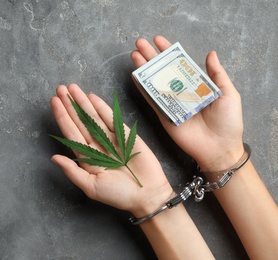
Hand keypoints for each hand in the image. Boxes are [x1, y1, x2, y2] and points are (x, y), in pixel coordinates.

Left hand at [50, 84, 172, 216]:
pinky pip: (111, 118)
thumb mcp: (92, 187)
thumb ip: (73, 172)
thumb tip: (54, 157)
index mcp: (86, 157)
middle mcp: (96, 145)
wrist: (147, 195)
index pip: (70, 133)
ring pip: (92, 116)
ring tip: (73, 88)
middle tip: (60, 88)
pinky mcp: (125, 134)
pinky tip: (91, 97)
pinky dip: (101, 107)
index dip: (62, 117)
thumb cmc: (119, 195)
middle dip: (69, 105)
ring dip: (82, 102)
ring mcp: (110, 138)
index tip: (54, 102)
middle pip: (79, 121)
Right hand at [131, 36, 243, 171]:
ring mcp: (171, 103)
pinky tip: (136, 75)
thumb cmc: (228, 122)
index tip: (158, 40)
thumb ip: (217, 74)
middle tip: (140, 42)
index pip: (180, 64)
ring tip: (134, 54)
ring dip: (144, 68)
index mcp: (196, 85)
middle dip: (151, 56)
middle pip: (163, 70)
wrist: (219, 147)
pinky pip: (152, 99)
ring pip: (155, 82)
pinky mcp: (164, 115)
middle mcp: (182, 92)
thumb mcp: (228, 94)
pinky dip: (143, 88)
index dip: (169, 51)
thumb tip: (210, 53)